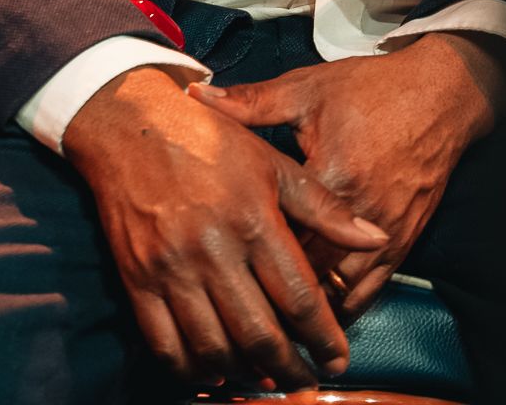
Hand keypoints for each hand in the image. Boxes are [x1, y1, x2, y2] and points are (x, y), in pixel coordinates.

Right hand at [64, 65, 387, 392]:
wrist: (130, 126)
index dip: (323, 338)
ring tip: (266, 379)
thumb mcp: (273, 164)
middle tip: (305, 382)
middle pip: (259, 334)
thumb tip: (375, 238)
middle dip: (290, 369)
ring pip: (213, 348)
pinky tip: (213, 374)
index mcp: (254, 221)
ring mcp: (171, 269)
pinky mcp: (136, 279)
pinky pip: (163, 343)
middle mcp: (213, 251)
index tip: (338, 359)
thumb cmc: (209, 141)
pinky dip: (190, 370)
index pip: (299, 298)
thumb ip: (324, 208)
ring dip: (245, 374)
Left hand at [192, 32, 505, 316]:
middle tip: (239, 319)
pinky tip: (322, 323)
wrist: (440, 94)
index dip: (251, 260)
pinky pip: (373, 289)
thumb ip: (250, 102)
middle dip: (276, 299)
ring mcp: (385, 232)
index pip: (284, 234)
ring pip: (343, 292)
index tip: (219, 275)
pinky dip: (345, 308)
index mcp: (331, 176)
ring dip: (311, 315)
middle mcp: (359, 215)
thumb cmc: (371, 89)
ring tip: (277, 337)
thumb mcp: (307, 89)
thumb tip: (195, 95)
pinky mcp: (404, 240)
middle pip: (311, 275)